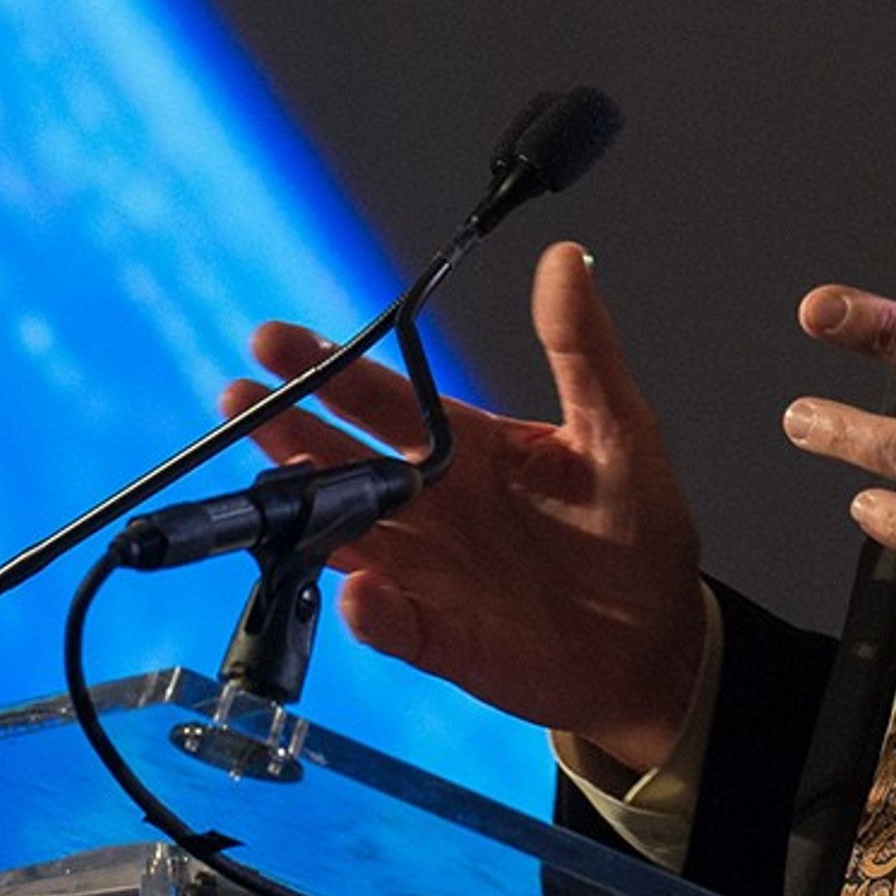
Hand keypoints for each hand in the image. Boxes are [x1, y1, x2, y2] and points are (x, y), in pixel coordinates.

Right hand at [223, 241, 705, 771]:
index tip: (274, 338)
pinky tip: (359, 589)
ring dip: (305, 513)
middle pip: (342, 461)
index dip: (328, 368)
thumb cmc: (636, 523)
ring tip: (267, 483)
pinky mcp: (440, 636)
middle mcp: (432, 503)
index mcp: (466, 444)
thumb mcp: (617, 424)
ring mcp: (428, 571)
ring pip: (344, 535)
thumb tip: (567, 258)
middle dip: (288, 427)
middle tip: (237, 395)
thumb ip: (582, 346)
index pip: (381, 398)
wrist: (658, 635)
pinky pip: (392, 623)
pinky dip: (372, 611)